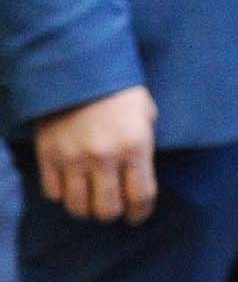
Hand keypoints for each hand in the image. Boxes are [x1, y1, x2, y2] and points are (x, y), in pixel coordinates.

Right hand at [34, 84, 157, 223]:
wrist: (76, 66)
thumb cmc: (117, 89)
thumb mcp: (145, 113)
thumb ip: (145, 147)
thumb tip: (140, 177)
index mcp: (134, 146)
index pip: (140, 197)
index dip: (140, 213)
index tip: (137, 216)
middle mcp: (103, 156)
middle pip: (107, 210)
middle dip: (112, 213)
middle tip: (112, 206)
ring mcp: (73, 157)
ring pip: (78, 206)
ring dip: (86, 208)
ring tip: (89, 199)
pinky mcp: (48, 154)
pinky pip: (53, 192)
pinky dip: (62, 194)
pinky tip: (70, 185)